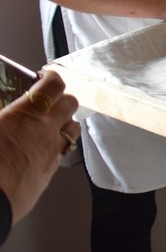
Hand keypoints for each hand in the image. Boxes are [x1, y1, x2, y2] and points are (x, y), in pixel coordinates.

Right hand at [0, 70, 79, 223]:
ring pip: (72, 130)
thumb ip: (1, 115)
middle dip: (61, 99)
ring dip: (64, 124)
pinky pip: (60, 153)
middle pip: (71, 104)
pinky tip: (39, 152)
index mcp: (27, 113)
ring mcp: (51, 152)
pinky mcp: (50, 174)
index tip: (45, 77)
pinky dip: (55, 148)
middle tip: (48, 101)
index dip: (52, 77)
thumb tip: (2, 119)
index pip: (54, 84)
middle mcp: (47, 130)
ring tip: (49, 126)